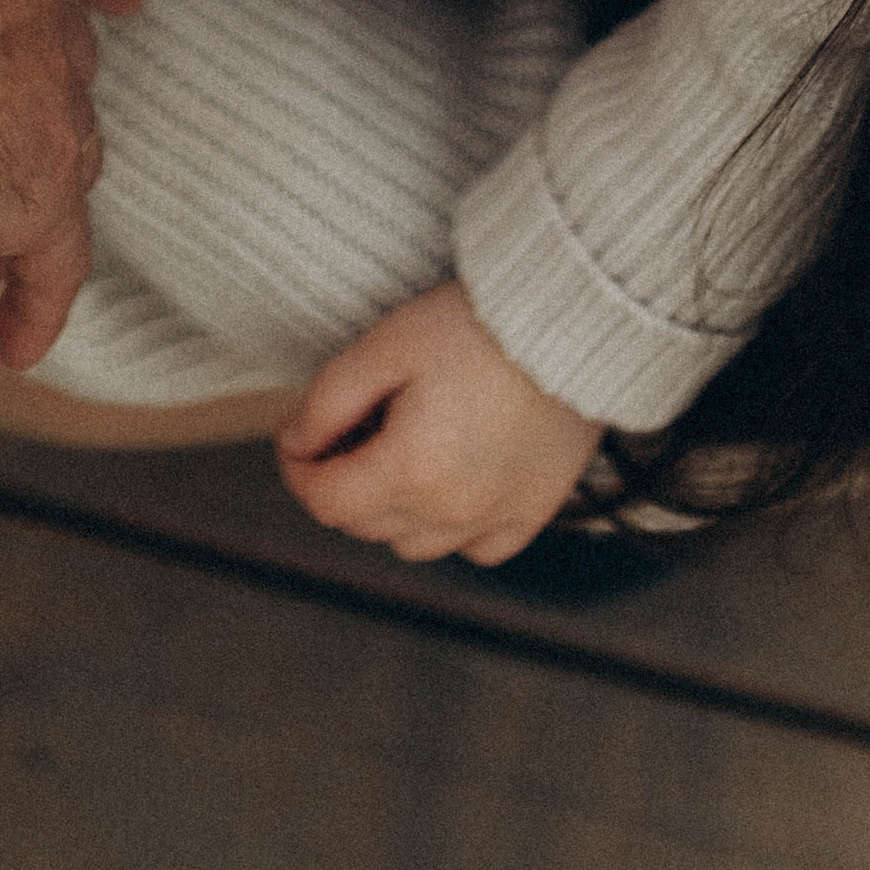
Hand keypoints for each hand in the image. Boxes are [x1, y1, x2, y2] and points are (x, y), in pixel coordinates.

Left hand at [275, 280, 603, 564]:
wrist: (573, 322)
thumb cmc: (478, 325)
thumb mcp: (386, 345)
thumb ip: (329, 400)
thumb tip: (297, 443)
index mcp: (409, 471)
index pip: (325, 501)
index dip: (297, 471)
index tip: (296, 439)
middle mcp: (451, 511)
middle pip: (365, 524)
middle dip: (341, 483)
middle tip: (346, 430)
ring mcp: (496, 517)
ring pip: (414, 544)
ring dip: (391, 510)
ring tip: (397, 451)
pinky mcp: (534, 511)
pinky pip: (476, 548)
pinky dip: (453, 527)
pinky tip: (452, 482)